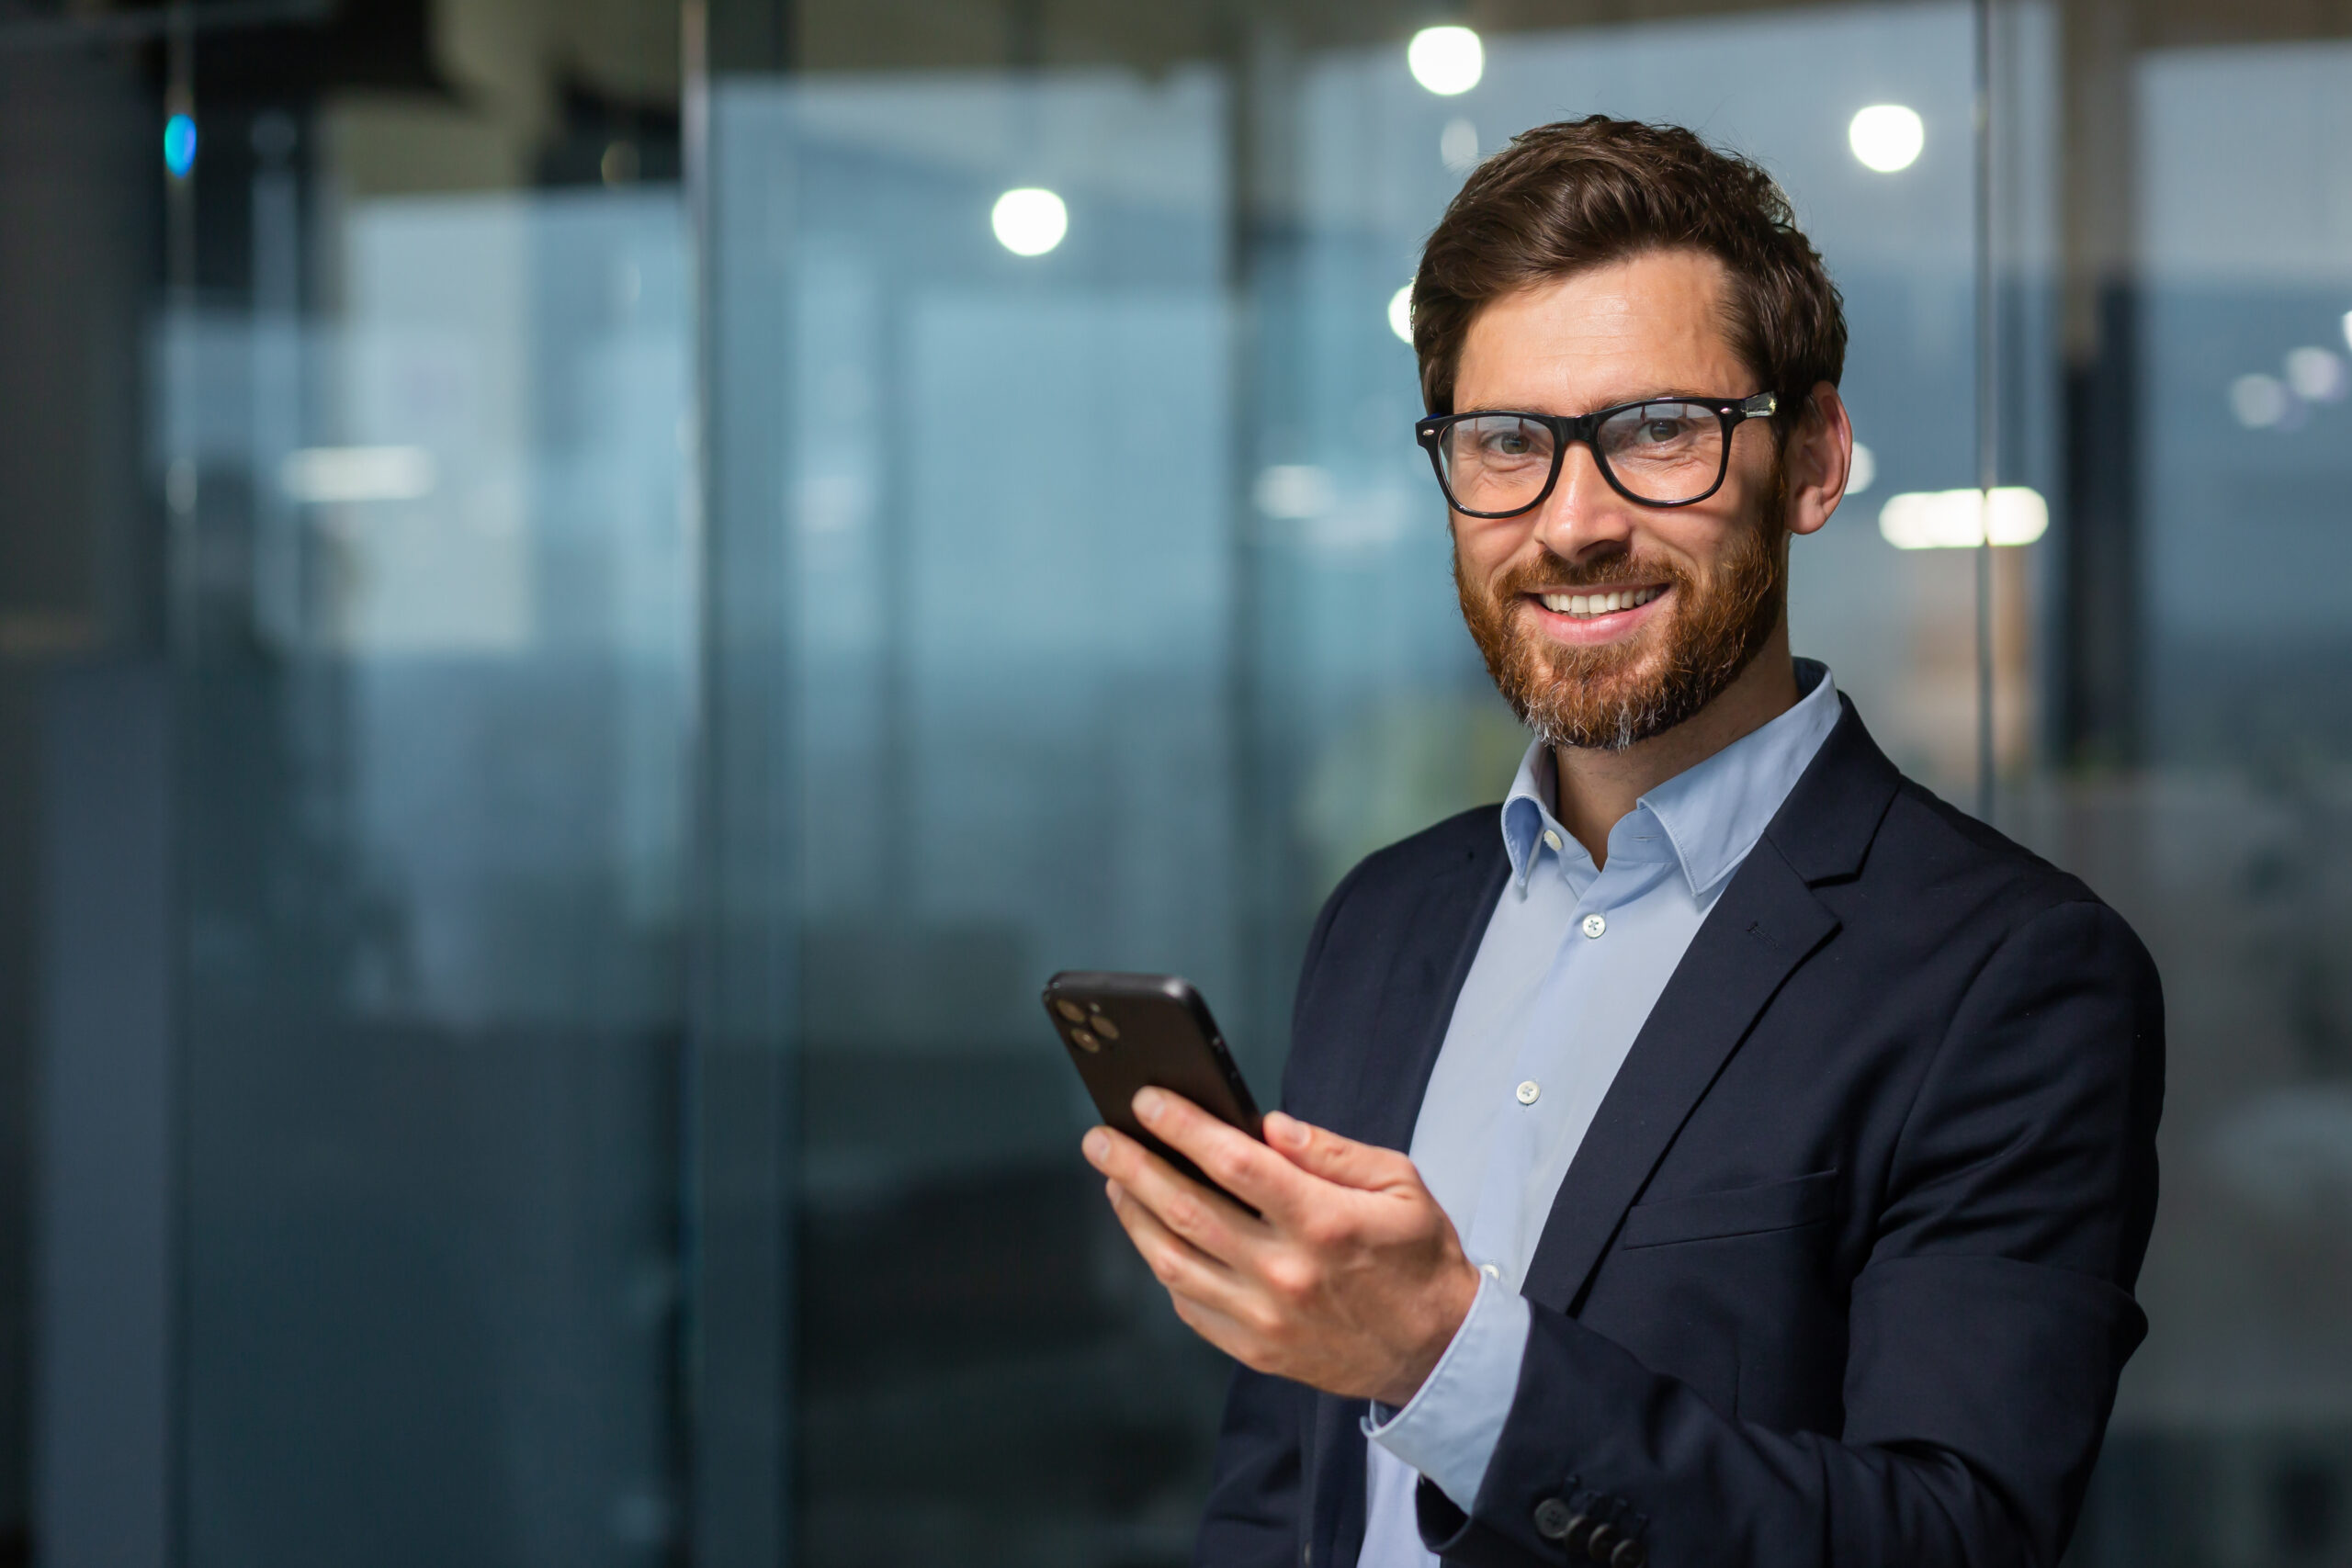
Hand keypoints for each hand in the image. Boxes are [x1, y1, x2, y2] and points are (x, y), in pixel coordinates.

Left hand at [1082, 1088, 1480, 1406]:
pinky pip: (1189, 1306)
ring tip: (1115, 1181)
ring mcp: (1265, 1317)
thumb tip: (1268, 1126)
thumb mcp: (1399, 1184)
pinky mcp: (1255, 1350)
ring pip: (1174, 1261)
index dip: (1184, 1127)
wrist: (1436, 1352)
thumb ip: (1331, 1151)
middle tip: (1101, 1138)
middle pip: (1188, 1209)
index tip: (1147, 1101)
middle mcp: (1287, 1272)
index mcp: (1324, 1222)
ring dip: (1134, 1216)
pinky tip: (1153, 1236)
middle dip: (1134, 1167)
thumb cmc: (1418, 1259)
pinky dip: (1164, 1266)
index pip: (1236, 1163)